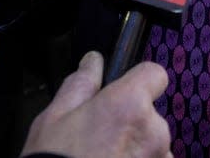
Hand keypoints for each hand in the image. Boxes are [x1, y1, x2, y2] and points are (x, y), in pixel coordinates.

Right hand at [21, 51, 170, 157]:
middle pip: (152, 114)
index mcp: (129, 104)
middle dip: (132, 123)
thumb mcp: (54, 117)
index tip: (122, 94)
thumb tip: (94, 61)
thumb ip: (81, 85)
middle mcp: (154, 131)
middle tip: (101, 140)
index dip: (139, 81)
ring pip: (154, 145)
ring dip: (138, 150)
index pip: (156, 74)